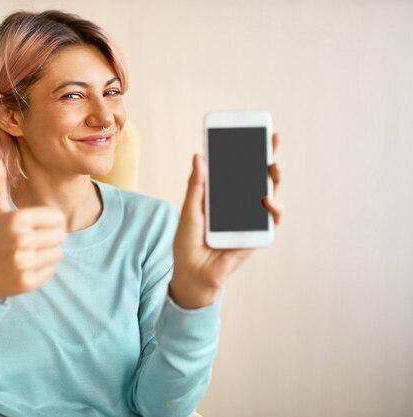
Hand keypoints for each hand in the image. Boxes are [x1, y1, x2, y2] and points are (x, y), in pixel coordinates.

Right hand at [0, 148, 65, 299]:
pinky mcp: (27, 282)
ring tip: (26, 255)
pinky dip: (42, 271)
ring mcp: (23, 262)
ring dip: (46, 255)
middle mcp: (20, 239)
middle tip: (29, 243)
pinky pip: (52, 271)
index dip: (48, 222)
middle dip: (49, 239)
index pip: (58, 218)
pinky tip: (24, 269)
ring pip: (58, 254)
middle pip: (61, 236)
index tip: (32, 227)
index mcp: (17, 218)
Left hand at [169, 133, 283, 308]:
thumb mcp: (190, 210)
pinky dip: (273, 208)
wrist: (192, 274)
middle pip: (259, 177)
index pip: (239, 169)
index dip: (247, 151)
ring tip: (272, 166)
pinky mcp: (257, 235)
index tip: (253, 131)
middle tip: (273, 140)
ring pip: (271, 194)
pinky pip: (272, 219)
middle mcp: (239, 204)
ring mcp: (250, 219)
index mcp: (222, 195)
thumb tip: (199, 156)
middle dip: (268, 157)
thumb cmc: (188, 244)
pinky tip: (266, 199)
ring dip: (275, 178)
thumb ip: (197, 185)